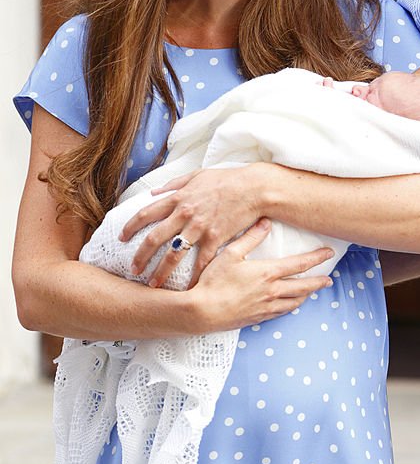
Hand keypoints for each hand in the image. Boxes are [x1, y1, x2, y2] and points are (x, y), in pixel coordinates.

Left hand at [121, 166, 263, 286]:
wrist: (254, 188)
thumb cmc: (227, 180)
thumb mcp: (197, 175)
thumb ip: (174, 183)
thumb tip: (154, 191)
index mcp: (178, 198)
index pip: (145, 214)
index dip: (130, 227)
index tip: (122, 238)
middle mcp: (184, 214)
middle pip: (153, 239)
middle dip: (140, 257)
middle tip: (133, 270)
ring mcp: (199, 228)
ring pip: (173, 255)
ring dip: (160, 272)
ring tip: (152, 284)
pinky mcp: (216, 238)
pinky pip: (201, 262)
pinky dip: (193, 277)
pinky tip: (187, 288)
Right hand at [190, 219, 333, 330]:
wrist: (202, 311)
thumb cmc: (214, 281)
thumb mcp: (230, 254)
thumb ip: (250, 237)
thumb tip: (266, 222)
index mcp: (268, 273)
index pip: (300, 264)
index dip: (317, 258)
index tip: (329, 253)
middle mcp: (272, 291)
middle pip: (304, 286)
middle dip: (318, 282)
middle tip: (328, 279)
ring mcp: (267, 306)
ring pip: (295, 301)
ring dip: (306, 295)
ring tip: (312, 291)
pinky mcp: (259, 318)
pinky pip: (282, 312)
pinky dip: (291, 306)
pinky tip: (291, 304)